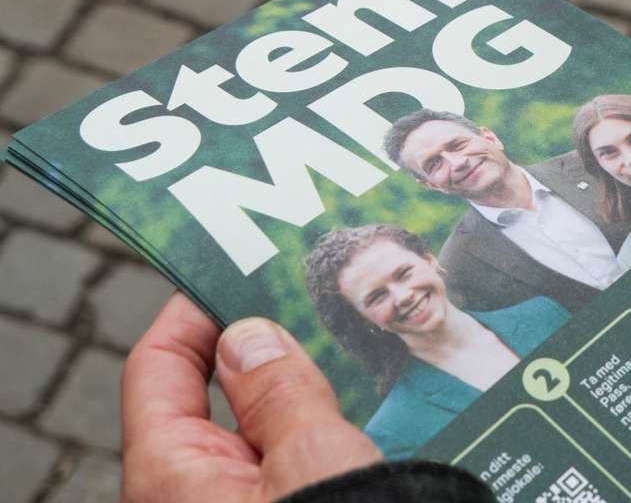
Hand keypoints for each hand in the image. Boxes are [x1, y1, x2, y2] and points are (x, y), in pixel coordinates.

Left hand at [122, 293, 381, 501]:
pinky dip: (306, 437)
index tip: (238, 271)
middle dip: (256, 350)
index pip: (156, 366)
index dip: (192, 311)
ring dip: (291, 397)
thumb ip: (280, 391)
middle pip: (206, 399)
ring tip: (342, 356)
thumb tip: (248, 335)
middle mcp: (185, 495)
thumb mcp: (313, 457)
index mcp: (170, 474)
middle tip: (302, 305)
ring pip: (250, 436)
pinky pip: (276, 468)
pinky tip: (354, 416)